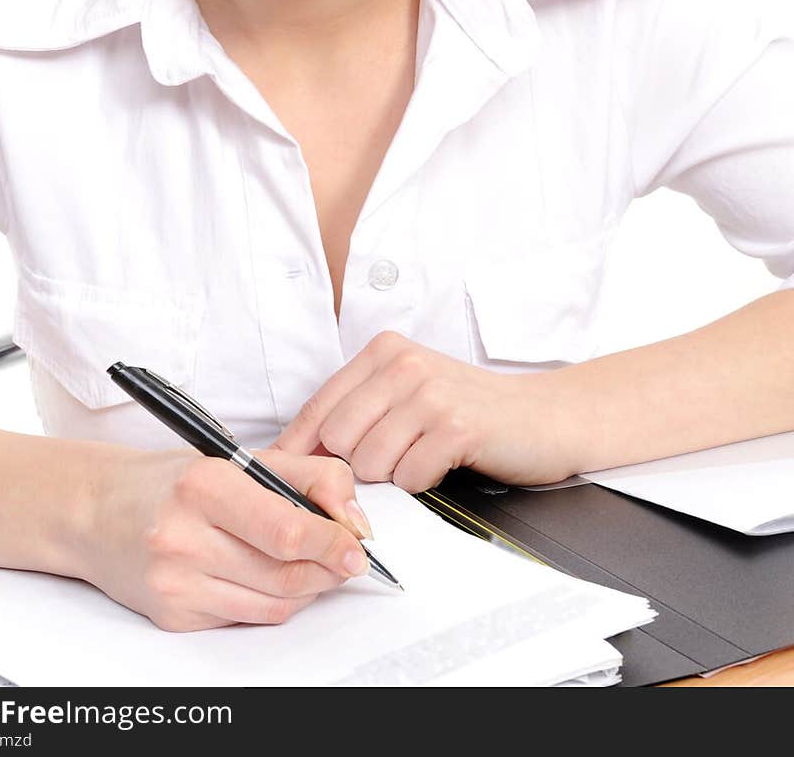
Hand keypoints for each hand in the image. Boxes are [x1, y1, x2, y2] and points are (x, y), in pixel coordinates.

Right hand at [74, 444, 374, 631]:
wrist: (95, 511)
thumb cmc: (171, 481)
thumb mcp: (237, 457)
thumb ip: (305, 475)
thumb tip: (354, 519)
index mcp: (204, 484)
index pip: (286, 528)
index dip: (332, 541)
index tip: (358, 544)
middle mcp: (183, 535)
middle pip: (285, 573)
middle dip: (328, 568)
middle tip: (347, 557)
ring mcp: (175, 582)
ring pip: (273, 604)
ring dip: (308, 588)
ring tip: (314, 565)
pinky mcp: (173, 615)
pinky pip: (247, 618)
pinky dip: (274, 603)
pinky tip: (271, 577)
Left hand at [273, 331, 571, 491]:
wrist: (543, 417)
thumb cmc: (468, 411)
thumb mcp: (405, 394)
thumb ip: (355, 412)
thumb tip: (290, 455)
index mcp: (383, 351)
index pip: (318, 408)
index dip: (299, 451)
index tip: (291, 479)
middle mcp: (403, 364)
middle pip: (336, 441)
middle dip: (355, 467)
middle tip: (390, 465)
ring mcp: (430, 393)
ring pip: (368, 462)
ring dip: (391, 476)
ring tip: (420, 459)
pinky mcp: (457, 426)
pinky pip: (408, 477)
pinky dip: (420, 484)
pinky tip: (441, 465)